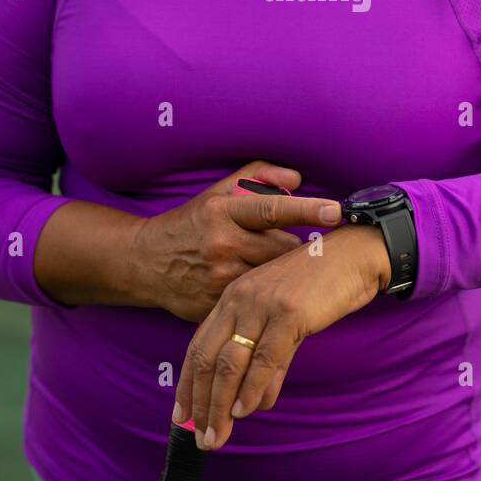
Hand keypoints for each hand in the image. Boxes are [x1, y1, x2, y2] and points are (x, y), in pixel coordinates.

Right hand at [127, 160, 341, 321]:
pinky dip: (264, 294)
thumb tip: (297, 179)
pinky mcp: (215, 304)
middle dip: (297, 249)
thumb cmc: (192, 222)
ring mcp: (218, 276)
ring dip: (282, 273)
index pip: (273, 208)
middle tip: (305, 248)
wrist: (145, 262)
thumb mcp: (218, 192)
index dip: (307, 209)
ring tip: (280, 267)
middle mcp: (222, 242)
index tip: (336, 210)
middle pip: (283, 249)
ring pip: (273, 276)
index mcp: (223, 211)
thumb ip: (259, 176)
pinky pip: (255, 300)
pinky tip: (262, 289)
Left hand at [172, 223, 390, 448]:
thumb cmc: (321, 286)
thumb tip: (258, 402)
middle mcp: (240, 300)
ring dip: (220, 406)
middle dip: (201, 404)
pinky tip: (244, 411)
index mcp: (233, 298)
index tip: (181, 417)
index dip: (188, 385)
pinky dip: (252, 389)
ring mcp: (262, 306)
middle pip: (207, 359)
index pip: (198, 347)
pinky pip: (264, 359)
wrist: (353, 255)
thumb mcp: (285, 323)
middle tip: (201, 440)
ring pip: (230, 364)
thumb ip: (269, 363)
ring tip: (217, 437)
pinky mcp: (289, 314)